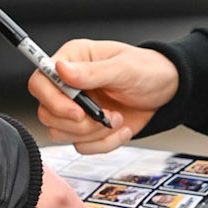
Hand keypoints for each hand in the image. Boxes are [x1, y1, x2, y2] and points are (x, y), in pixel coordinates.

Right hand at [27, 40, 179, 153]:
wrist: (167, 90)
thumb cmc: (147, 70)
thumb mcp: (124, 68)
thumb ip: (92, 72)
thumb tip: (61, 69)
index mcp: (72, 60)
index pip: (40, 81)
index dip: (52, 100)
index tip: (77, 111)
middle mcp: (69, 85)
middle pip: (46, 113)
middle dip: (78, 123)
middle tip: (103, 116)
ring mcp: (77, 109)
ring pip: (61, 133)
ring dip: (93, 133)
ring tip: (116, 118)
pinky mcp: (87, 129)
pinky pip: (82, 146)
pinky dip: (104, 143)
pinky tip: (120, 128)